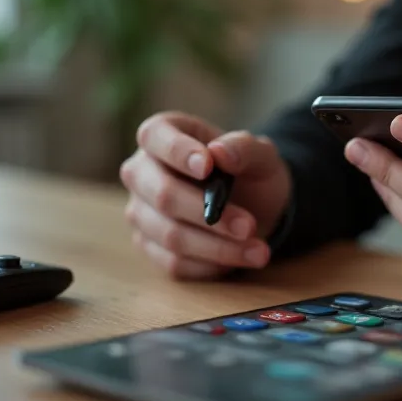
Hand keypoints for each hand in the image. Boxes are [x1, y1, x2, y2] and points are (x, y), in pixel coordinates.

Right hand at [120, 111, 291, 279]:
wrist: (256, 207)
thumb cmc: (248, 172)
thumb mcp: (260, 155)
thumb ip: (243, 147)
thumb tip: (220, 153)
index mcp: (162, 135)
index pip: (154, 137)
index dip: (177, 152)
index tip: (208, 167)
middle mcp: (142, 173)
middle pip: (162, 195)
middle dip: (207, 213)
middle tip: (248, 225)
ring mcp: (141, 213)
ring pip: (171, 236)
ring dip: (219, 247)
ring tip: (259, 250)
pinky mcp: (151, 247)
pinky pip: (175, 263)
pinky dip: (212, 264)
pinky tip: (242, 258)